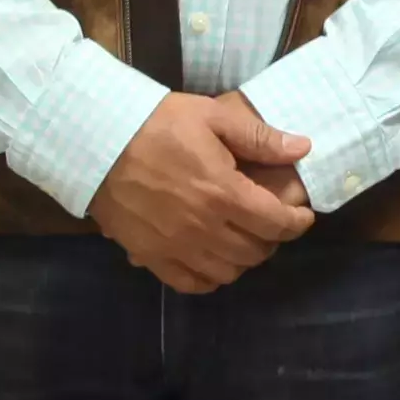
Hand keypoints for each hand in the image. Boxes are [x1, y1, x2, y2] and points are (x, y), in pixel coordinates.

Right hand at [89, 90, 315, 294]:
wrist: (98, 141)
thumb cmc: (158, 124)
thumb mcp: (212, 116)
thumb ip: (259, 137)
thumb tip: (302, 148)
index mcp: (224, 193)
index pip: (275, 223)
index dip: (296, 223)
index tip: (301, 216)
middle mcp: (204, 228)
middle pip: (255, 251)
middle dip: (272, 239)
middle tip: (270, 224)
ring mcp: (177, 247)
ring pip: (227, 272)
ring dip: (243, 260)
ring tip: (243, 241)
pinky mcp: (152, 256)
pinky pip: (191, 283)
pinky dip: (209, 278)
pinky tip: (212, 262)